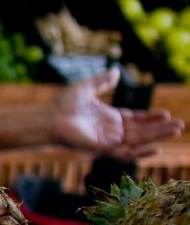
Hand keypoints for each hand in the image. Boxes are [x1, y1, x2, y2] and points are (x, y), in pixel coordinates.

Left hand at [50, 69, 186, 159]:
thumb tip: (117, 71)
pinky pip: (124, 153)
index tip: (166, 114)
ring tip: (175, 130)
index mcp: (109, 118)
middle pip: (141, 130)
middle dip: (160, 128)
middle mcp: (111, 131)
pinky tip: (156, 148)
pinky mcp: (101, 149)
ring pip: (138, 141)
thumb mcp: (87, 88)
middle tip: (179, 125)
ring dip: (157, 136)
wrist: (48, 117)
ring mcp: (107, 141)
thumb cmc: (63, 104)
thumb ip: (103, 81)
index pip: (136, 119)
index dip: (151, 117)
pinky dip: (140, 152)